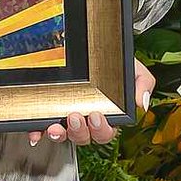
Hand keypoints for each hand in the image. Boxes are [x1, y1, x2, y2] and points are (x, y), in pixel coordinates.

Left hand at [27, 60, 155, 147]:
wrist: (94, 43)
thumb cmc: (114, 60)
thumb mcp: (133, 67)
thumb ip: (143, 83)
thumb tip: (141, 104)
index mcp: (107, 115)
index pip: (105, 132)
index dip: (102, 130)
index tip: (97, 116)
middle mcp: (85, 119)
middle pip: (84, 137)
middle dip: (80, 131)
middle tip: (77, 116)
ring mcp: (65, 117)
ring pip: (63, 135)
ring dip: (60, 135)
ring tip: (57, 125)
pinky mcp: (47, 111)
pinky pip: (41, 127)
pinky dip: (38, 131)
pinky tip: (37, 131)